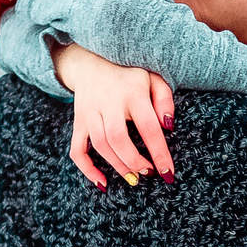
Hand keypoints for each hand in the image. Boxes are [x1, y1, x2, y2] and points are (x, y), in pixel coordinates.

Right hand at [59, 43, 174, 189]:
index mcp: (132, 92)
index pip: (148, 127)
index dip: (159, 153)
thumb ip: (165, 100)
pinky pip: (77, 150)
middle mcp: (108, 102)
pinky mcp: (78, 122)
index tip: (168, 173)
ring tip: (134, 176)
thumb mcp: (153, 79)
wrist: (92, 63)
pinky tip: (102, 182)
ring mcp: (90, 113)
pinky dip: (87, 169)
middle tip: (148, 172)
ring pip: (100, 145)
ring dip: (118, 166)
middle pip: (118, 138)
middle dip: (134, 161)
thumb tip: (168, 127)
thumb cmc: (130, 78)